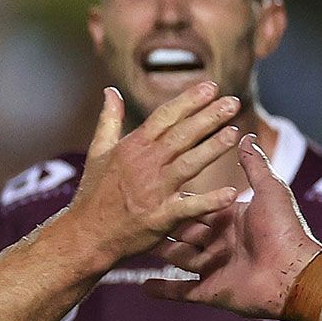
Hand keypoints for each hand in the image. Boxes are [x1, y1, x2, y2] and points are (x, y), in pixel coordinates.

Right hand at [64, 83, 242, 262]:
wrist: (86, 234)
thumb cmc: (93, 194)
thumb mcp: (97, 151)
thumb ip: (109, 119)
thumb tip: (111, 90)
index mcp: (133, 147)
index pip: (165, 116)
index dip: (189, 100)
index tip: (211, 86)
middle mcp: (145, 164)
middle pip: (181, 135)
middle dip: (208, 116)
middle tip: (233, 102)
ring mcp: (153, 190)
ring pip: (188, 163)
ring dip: (213, 147)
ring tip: (235, 133)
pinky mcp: (159, 217)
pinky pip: (189, 207)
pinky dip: (210, 201)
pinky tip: (231, 193)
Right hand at [144, 135, 321, 318]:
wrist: (295, 273)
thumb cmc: (285, 229)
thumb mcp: (269, 189)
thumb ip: (255, 164)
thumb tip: (248, 135)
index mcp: (230, 219)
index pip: (197, 206)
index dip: (178, 199)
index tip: (154, 188)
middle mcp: (219, 243)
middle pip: (183, 232)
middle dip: (163, 224)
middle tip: (136, 215)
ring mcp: (214, 269)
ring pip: (178, 258)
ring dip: (159, 253)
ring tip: (132, 244)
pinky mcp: (210, 292)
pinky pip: (182, 292)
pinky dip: (163, 290)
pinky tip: (141, 287)